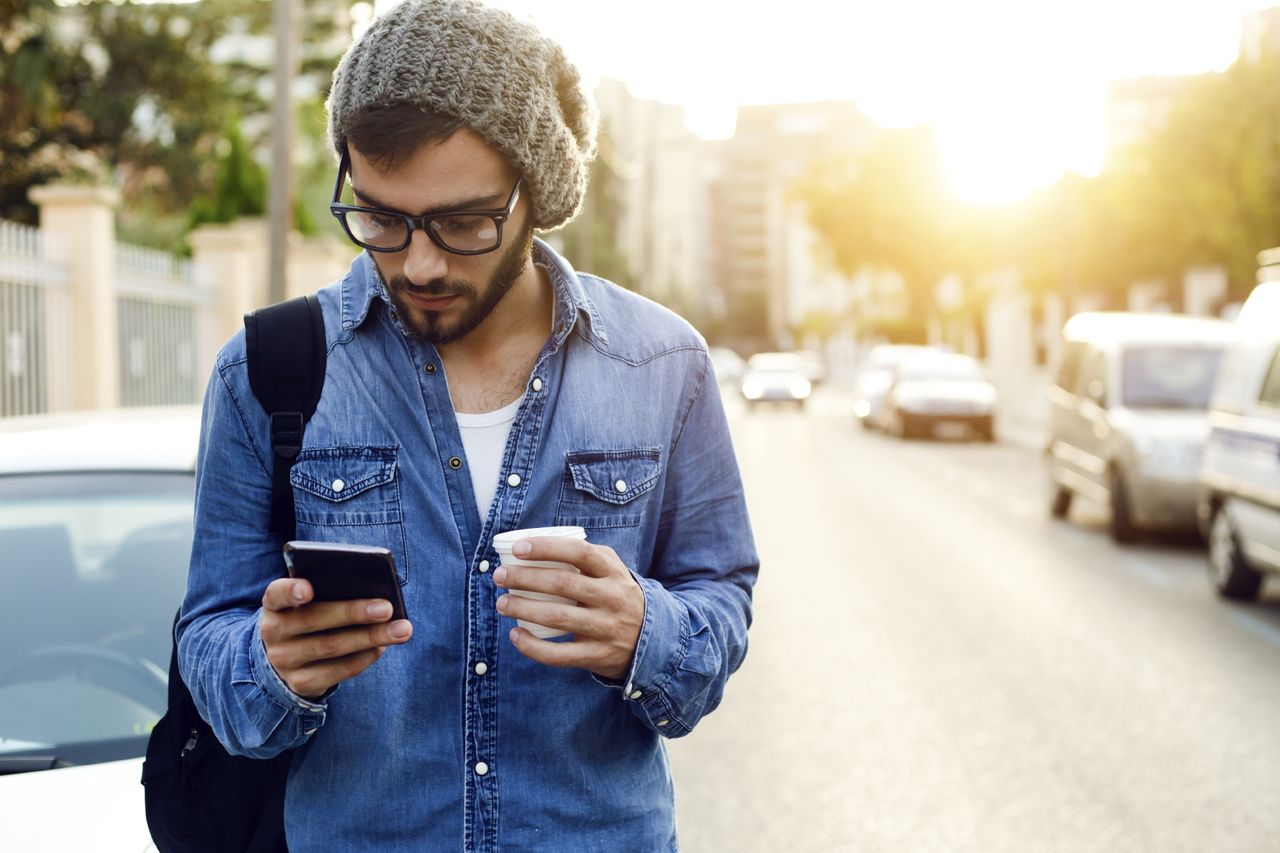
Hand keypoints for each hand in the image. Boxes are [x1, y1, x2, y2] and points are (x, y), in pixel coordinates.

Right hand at [259, 578, 412, 699]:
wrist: (287, 659)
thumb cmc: (309, 617)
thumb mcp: (310, 603)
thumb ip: (330, 593)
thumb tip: (375, 594)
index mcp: (275, 604)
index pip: (277, 593)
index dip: (291, 590)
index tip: (308, 588)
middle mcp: (273, 632)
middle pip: (314, 620)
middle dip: (354, 613)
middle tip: (387, 608)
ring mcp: (284, 661)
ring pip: (331, 647)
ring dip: (371, 637)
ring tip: (401, 629)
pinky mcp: (301, 683)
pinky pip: (339, 671)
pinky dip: (365, 657)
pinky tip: (383, 647)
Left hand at [493, 538, 643, 681]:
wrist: (652, 640)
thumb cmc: (620, 597)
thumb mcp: (615, 572)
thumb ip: (589, 555)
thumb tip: (543, 543)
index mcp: (614, 573)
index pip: (579, 553)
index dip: (546, 548)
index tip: (517, 549)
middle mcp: (612, 599)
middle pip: (563, 584)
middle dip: (525, 578)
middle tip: (499, 577)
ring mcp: (605, 629)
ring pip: (557, 618)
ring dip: (523, 609)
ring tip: (501, 603)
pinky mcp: (597, 656)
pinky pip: (559, 654)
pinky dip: (532, 646)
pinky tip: (516, 635)